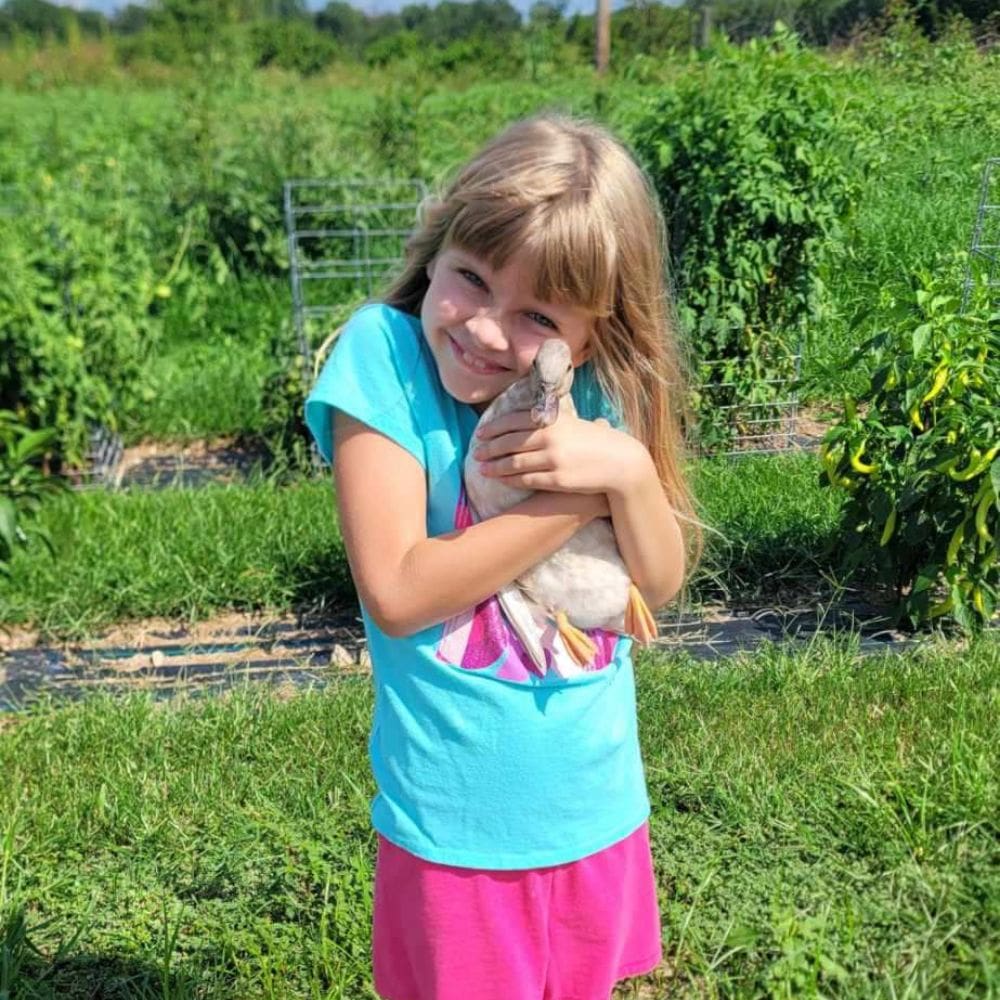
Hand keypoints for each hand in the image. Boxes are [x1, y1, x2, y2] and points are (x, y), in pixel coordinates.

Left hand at [471, 411, 648, 496]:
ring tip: (482, 468)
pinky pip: (526, 480)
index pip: (514, 420)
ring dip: (495, 466)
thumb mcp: (575, 424)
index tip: (481, 433)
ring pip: (514, 462)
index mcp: (553, 420)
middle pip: (510, 442)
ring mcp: (553, 459)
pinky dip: (510, 480)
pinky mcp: (557, 480)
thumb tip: (530, 418)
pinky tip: (501, 480)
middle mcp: (551, 437)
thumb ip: (552, 421)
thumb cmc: (598, 442)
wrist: (621, 462)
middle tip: (476, 452)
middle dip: (489, 448)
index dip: (494, 427)